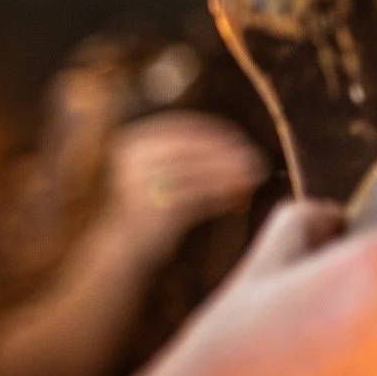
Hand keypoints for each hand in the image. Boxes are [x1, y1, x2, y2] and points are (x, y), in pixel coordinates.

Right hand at [102, 113, 266, 258]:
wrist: (119, 248)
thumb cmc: (148, 204)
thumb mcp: (164, 171)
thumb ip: (194, 156)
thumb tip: (241, 148)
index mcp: (136, 140)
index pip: (185, 127)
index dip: (219, 133)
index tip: (243, 140)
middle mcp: (134, 158)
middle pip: (195, 148)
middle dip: (229, 153)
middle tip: (256, 159)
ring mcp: (141, 183)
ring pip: (199, 173)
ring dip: (231, 174)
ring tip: (254, 177)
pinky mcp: (154, 209)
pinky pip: (198, 198)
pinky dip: (221, 196)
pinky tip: (239, 198)